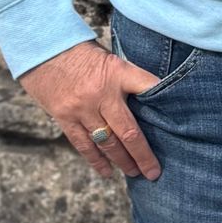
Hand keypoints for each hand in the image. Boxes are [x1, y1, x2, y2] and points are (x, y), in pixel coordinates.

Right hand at [19, 39, 161, 180]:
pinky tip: (107, 172)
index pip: (149, 87)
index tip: (180, 121)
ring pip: (107, 143)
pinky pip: (84, 145)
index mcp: (118, 72)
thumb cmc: (81, 53)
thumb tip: (149, 103)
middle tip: (154, 172)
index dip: (165, 102)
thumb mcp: (110, 59)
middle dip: (143, 155)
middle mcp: (101, 94)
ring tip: (135, 173)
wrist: (42, 49)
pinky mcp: (65, 117)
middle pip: (129, 131)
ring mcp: (82, 108)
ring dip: (122, 161)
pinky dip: (96, 160)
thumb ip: (127, 80)